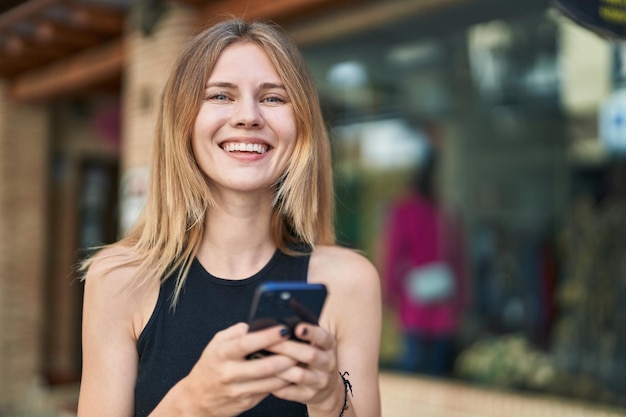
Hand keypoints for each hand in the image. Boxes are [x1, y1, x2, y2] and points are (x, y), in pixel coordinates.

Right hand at [175, 322, 297, 416]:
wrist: (196, 400)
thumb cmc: (210, 366)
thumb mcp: (215, 344)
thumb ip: (235, 332)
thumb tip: (256, 322)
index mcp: (221, 354)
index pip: (247, 344)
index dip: (267, 336)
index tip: (284, 328)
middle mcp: (229, 373)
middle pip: (265, 366)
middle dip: (287, 356)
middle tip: (302, 345)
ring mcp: (238, 390)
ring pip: (271, 381)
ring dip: (290, 370)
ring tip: (303, 358)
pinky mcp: (246, 402)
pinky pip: (270, 391)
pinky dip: (284, 381)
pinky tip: (293, 372)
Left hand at [269, 323, 343, 414]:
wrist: (327, 388)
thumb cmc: (314, 358)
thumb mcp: (317, 342)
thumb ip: (303, 331)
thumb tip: (282, 315)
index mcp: (328, 346)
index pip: (323, 337)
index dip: (311, 333)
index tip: (297, 328)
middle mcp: (327, 363)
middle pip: (309, 355)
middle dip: (287, 348)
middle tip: (268, 342)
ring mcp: (320, 381)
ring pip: (299, 375)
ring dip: (279, 367)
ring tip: (261, 360)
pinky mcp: (310, 396)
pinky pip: (291, 392)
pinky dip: (277, 386)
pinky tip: (264, 379)